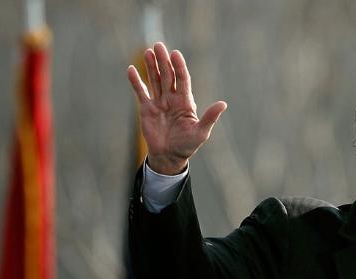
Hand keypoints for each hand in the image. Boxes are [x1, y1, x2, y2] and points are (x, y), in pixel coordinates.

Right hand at [127, 42, 226, 174]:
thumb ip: (210, 117)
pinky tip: (131, 69)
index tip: (175, 54)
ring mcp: (159, 102)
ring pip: (154, 80)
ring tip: (148, 52)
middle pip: (167, 75)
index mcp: (185, 101)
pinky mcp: (146, 109)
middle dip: (163, 61)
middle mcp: (172, 98)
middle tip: (158, 45)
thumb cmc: (187, 145)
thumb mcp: (201, 133)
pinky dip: (136, 81)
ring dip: (151, 66)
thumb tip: (223, 104)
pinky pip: (141, 92)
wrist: (169, 157)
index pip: (182, 79)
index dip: (179, 67)